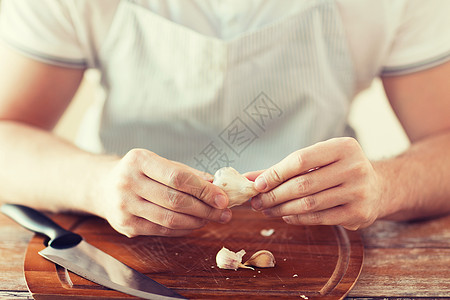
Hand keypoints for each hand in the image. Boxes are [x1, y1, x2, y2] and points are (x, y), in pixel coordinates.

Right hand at [94, 149, 231, 236]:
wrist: (103, 187)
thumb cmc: (138, 172)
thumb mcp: (158, 163)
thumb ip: (186, 172)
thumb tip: (215, 184)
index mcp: (138, 160)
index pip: (177, 177)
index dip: (203, 190)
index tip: (223, 198)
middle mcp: (128, 182)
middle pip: (175, 200)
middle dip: (206, 209)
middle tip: (224, 212)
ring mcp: (125, 206)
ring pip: (170, 219)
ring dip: (197, 221)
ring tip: (212, 218)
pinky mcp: (126, 226)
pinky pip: (162, 230)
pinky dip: (183, 229)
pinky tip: (195, 224)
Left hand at [250, 137, 384, 229]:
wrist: (378, 187)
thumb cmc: (338, 170)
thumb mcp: (318, 160)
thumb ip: (285, 168)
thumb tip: (248, 178)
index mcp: (343, 146)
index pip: (301, 159)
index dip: (276, 173)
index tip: (257, 184)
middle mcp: (355, 167)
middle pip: (303, 184)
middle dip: (274, 195)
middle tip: (256, 202)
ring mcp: (358, 191)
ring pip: (309, 203)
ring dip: (282, 209)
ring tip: (266, 210)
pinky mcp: (358, 213)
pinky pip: (320, 218)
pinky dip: (298, 218)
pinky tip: (285, 216)